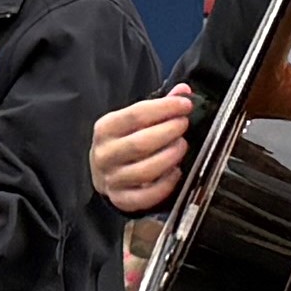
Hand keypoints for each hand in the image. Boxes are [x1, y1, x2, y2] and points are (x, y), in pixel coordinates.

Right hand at [89, 86, 194, 217]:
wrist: (105, 172)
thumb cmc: (125, 140)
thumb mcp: (135, 120)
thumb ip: (159, 105)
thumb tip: (183, 90)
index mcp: (105, 129)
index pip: (135, 115)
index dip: (164, 108)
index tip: (185, 105)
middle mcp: (104, 155)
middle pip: (141, 143)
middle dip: (169, 132)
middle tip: (184, 125)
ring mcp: (111, 179)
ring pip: (145, 171)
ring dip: (170, 157)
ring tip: (182, 147)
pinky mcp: (121, 199)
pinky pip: (145, 197)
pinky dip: (165, 185)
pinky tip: (176, 172)